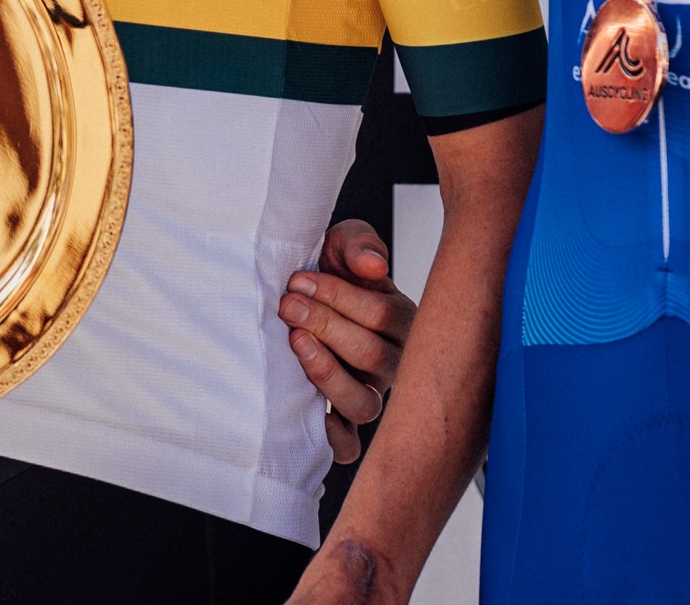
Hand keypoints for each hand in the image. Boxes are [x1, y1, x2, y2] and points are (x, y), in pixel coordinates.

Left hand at [282, 218, 417, 463]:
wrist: (300, 293)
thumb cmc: (329, 270)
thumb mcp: (344, 243)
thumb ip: (359, 244)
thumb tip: (373, 266)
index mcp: (401, 319)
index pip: (381, 315)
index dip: (339, 297)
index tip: (299, 280)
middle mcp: (394, 362)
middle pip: (371, 356)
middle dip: (325, 327)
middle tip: (288, 306)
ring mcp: (371, 394)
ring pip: (363, 404)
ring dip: (326, 373)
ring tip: (294, 342)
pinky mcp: (345, 421)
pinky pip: (348, 446)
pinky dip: (332, 438)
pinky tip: (309, 413)